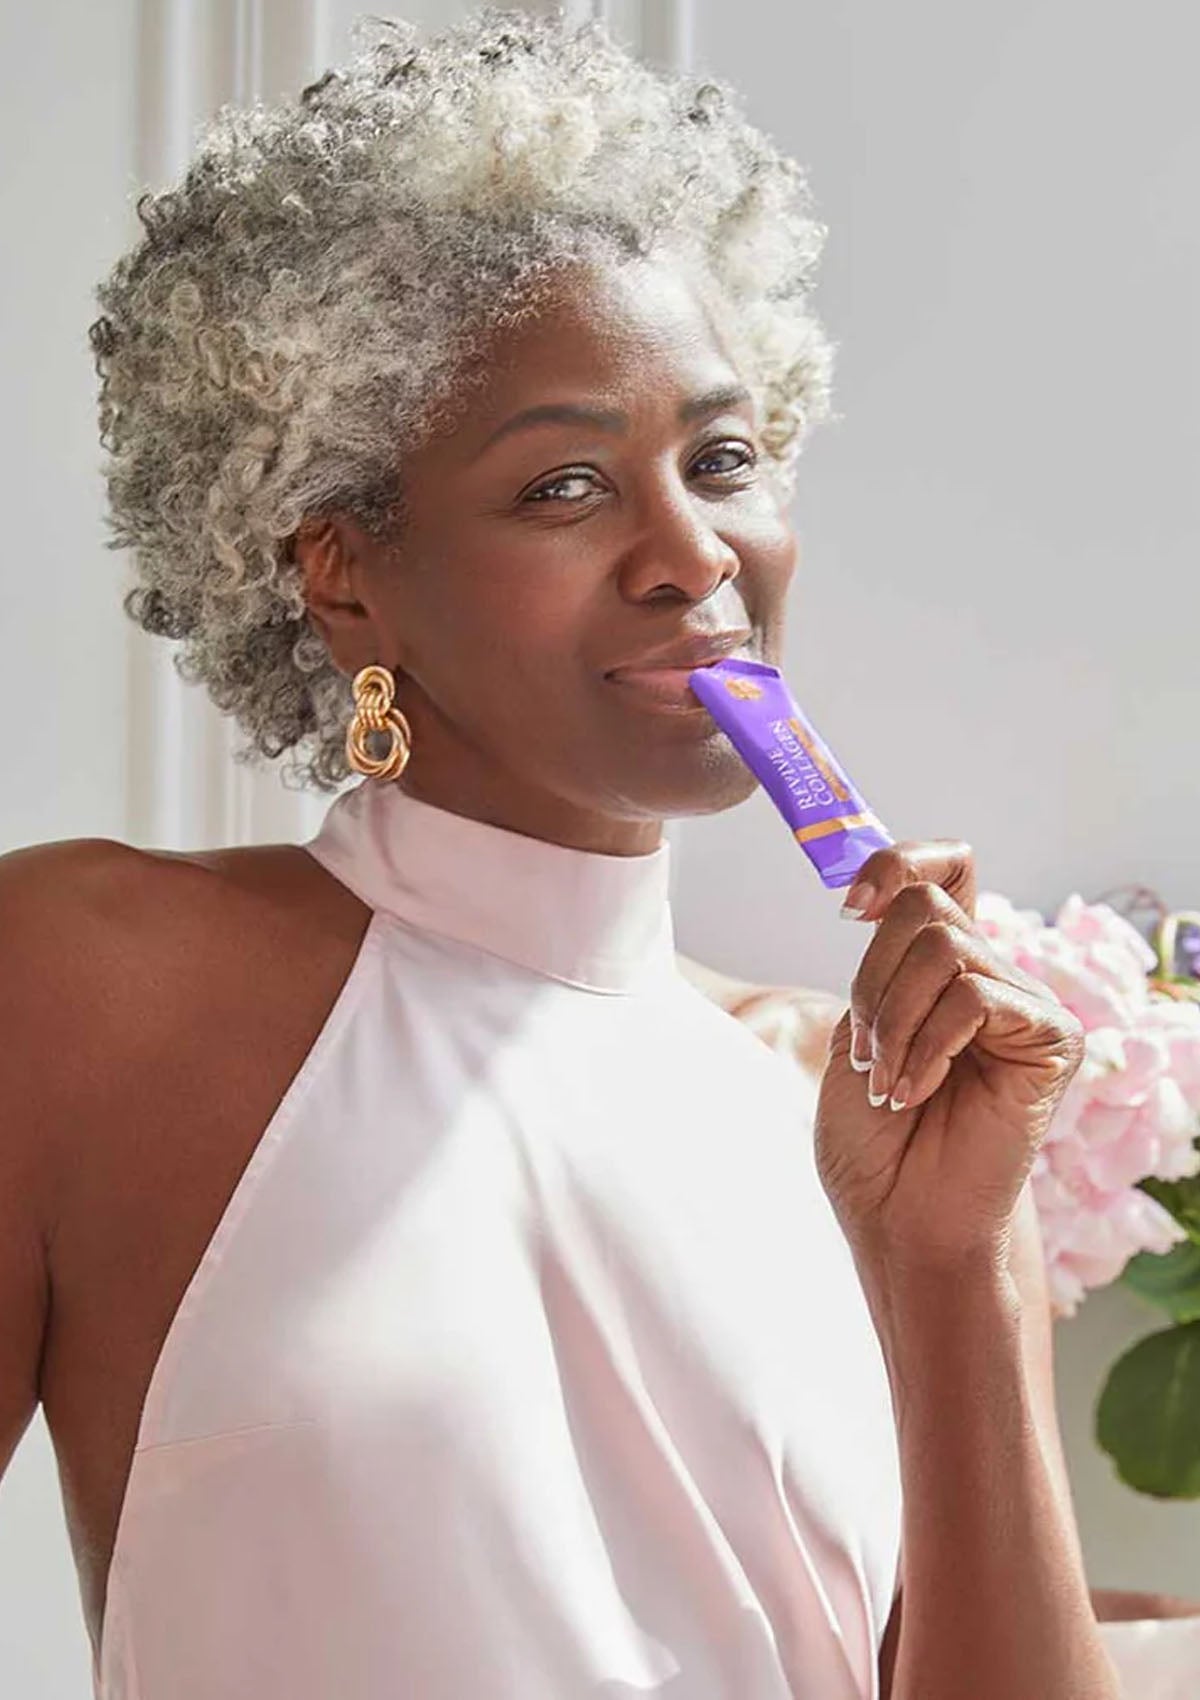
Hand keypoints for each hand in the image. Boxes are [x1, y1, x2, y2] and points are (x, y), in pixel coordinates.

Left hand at [813, 841, 1085, 1277]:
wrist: (898, 1218)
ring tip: (887, 1081)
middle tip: (866, 1052)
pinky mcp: (1050, 1038)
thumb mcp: (856, 1030)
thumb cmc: (872, 1141)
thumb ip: (879, 962)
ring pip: (941, 948)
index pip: (948, 866)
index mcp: (944, 967)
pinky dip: (926, 1044)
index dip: (898, 862)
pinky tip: (915, 1092)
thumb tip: (881, 897)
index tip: (849, 908)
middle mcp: (991, 974)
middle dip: (872, 978)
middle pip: (924, 906)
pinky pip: (973, 996)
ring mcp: (1025, 1004)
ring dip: (892, 1018)